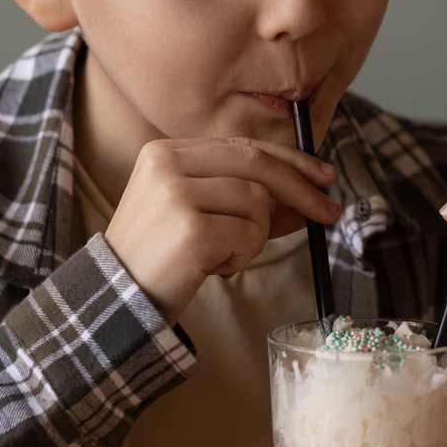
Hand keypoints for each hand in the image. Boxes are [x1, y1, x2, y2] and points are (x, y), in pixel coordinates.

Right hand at [104, 137, 338, 323]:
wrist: (118, 301)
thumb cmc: (163, 258)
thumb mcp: (203, 218)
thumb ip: (249, 201)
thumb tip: (310, 197)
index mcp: (166, 152)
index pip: (243, 145)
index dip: (290, 160)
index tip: (324, 176)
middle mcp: (167, 163)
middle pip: (257, 164)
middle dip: (301, 189)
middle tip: (328, 213)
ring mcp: (176, 194)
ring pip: (257, 202)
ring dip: (254, 237)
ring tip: (222, 255)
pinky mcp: (190, 229)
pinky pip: (249, 235)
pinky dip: (242, 257)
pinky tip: (212, 268)